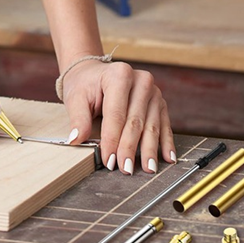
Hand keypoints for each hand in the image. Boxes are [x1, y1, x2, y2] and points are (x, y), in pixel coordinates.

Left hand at [62, 60, 174, 174]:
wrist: (94, 73)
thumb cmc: (85, 85)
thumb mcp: (76, 98)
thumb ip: (78, 119)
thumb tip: (76, 140)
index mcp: (119, 75)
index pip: (116, 114)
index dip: (112, 140)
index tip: (109, 161)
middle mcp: (140, 80)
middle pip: (135, 121)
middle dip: (130, 148)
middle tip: (126, 169)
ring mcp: (153, 91)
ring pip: (152, 126)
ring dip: (149, 149)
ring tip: (148, 169)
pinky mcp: (159, 102)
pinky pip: (164, 124)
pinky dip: (165, 143)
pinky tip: (168, 158)